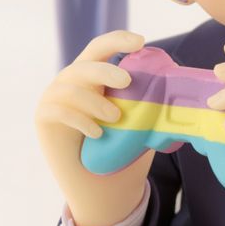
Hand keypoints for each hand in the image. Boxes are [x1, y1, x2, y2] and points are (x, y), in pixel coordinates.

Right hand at [35, 30, 153, 225]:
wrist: (100, 186)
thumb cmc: (121, 148)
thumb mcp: (139, 121)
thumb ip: (150, 102)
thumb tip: (180, 87)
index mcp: (94, 75)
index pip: (101, 47)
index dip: (118, 39)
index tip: (141, 41)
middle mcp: (71, 81)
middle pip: (84, 64)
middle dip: (106, 71)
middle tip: (127, 82)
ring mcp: (54, 98)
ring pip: (70, 87)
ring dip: (95, 101)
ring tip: (115, 118)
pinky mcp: (44, 118)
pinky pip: (57, 110)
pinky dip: (79, 119)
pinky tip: (97, 133)